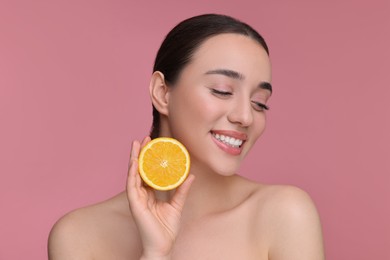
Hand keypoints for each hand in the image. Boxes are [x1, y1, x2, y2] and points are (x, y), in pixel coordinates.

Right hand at [126, 136, 194, 258]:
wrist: (163, 245)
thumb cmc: (167, 228)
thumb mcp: (177, 205)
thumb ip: (182, 190)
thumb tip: (191, 175)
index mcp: (150, 193)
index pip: (148, 171)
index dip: (149, 158)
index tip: (153, 143)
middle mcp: (141, 194)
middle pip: (139, 169)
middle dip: (140, 153)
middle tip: (144, 138)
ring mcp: (137, 199)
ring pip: (133, 174)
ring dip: (134, 158)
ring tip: (136, 144)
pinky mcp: (135, 205)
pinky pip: (132, 186)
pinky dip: (133, 173)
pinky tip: (135, 162)